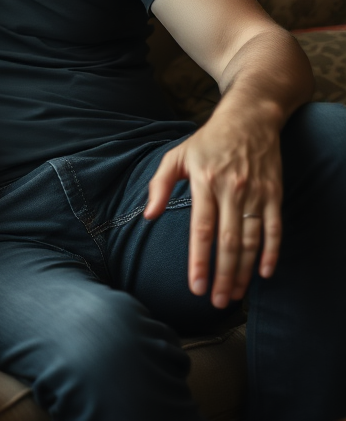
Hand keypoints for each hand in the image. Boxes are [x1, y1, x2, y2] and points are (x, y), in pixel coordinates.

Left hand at [144, 108, 282, 308]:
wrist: (249, 118)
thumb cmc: (207, 140)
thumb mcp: (176, 156)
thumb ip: (159, 185)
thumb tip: (147, 216)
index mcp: (204, 182)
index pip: (201, 229)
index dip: (199, 260)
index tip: (194, 286)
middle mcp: (231, 190)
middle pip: (227, 241)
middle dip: (221, 275)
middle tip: (215, 302)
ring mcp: (255, 193)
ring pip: (251, 240)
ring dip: (243, 271)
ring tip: (234, 295)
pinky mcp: (274, 194)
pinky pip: (275, 228)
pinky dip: (271, 252)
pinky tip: (264, 273)